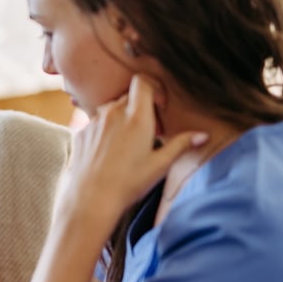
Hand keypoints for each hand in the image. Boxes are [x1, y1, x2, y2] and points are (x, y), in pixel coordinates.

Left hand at [55, 75, 207, 239]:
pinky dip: (104, 131)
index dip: (153, 88)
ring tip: (128, 144)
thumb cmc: (129, 183)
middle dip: (140, 108)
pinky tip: (109, 152)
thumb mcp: (160, 165)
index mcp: (136, 117)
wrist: (91, 199)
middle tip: (148, 132)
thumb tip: (203, 135)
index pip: (142, 82)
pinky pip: (95, 123)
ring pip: (110, 110)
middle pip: (128, 97)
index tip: (159, 105)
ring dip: (121, 119)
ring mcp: (93, 122)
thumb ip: (181, 145)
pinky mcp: (80, 133)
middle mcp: (112, 114)